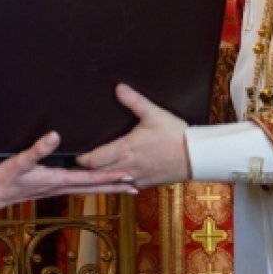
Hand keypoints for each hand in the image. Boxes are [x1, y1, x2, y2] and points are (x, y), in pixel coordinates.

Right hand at [0, 131, 137, 210]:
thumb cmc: (7, 178)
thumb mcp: (21, 160)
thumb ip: (38, 149)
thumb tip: (55, 136)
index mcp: (59, 179)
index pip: (90, 178)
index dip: (109, 176)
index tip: (127, 176)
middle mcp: (62, 186)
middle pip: (94, 187)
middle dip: (115, 187)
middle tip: (135, 187)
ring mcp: (58, 189)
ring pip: (89, 189)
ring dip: (106, 188)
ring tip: (122, 188)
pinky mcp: (53, 188)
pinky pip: (79, 188)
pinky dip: (92, 186)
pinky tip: (94, 185)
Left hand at [75, 83, 189, 187]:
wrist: (196, 156)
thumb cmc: (175, 134)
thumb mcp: (154, 114)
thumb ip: (134, 101)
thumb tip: (119, 88)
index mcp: (125, 149)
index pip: (94, 160)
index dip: (82, 159)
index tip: (76, 156)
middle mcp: (127, 167)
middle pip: (98, 173)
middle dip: (87, 170)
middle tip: (78, 165)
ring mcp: (136, 177)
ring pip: (111, 181)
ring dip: (102, 177)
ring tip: (93, 172)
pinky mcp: (146, 183)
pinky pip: (125, 185)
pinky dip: (117, 182)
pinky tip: (115, 177)